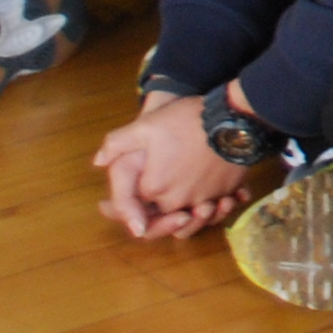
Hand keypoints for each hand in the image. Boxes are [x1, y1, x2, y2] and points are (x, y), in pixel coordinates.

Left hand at [95, 91, 261, 238]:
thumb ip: (117, 144)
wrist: (233, 118)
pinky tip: (211, 192)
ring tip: (187, 197)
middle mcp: (177, 200)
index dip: (128, 208)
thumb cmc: (186, 120)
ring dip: (189, 211)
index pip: (136, 208)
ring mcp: (204, 198)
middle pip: (164, 215)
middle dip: (160, 213)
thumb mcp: (146, 126)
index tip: (119, 207)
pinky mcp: (226, 192)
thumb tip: (98, 161)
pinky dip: (213, 203)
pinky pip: (215, 206)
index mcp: (154, 188)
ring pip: (191, 213)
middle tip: (158, 202)